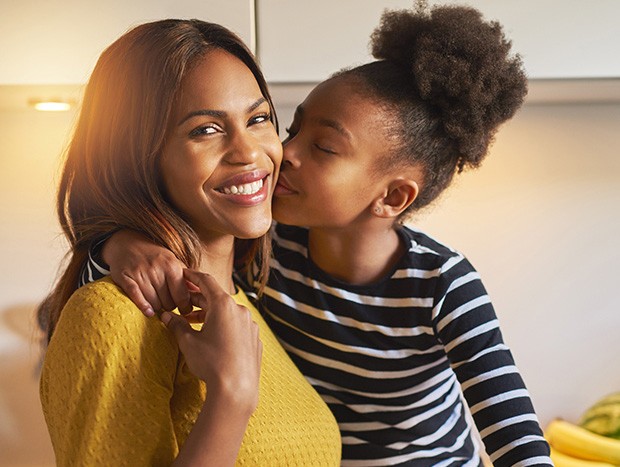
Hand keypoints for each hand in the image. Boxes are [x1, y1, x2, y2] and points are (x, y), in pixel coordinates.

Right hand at [103, 230, 192, 315]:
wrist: (127, 243)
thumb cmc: (154, 256)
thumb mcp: (172, 262)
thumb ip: (186, 277)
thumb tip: (199, 292)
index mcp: (171, 265)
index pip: (182, 295)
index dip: (185, 306)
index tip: (184, 310)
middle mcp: (156, 269)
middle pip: (168, 302)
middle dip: (170, 307)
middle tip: (168, 305)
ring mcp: (140, 274)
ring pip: (154, 303)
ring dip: (157, 308)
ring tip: (158, 305)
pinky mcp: (125, 278)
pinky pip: (136, 297)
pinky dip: (143, 307)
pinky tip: (148, 312)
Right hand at [161, 269, 261, 411]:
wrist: (236, 389)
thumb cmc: (211, 363)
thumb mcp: (188, 342)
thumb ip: (177, 325)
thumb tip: (165, 316)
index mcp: (223, 305)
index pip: (206, 282)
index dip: (193, 276)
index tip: (184, 273)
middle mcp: (240, 310)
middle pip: (216, 298)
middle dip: (198, 300)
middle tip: (182, 302)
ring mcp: (250, 325)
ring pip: (228, 313)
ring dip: (211, 315)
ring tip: (194, 322)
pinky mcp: (255, 339)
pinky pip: (237, 327)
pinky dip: (224, 327)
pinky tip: (213, 338)